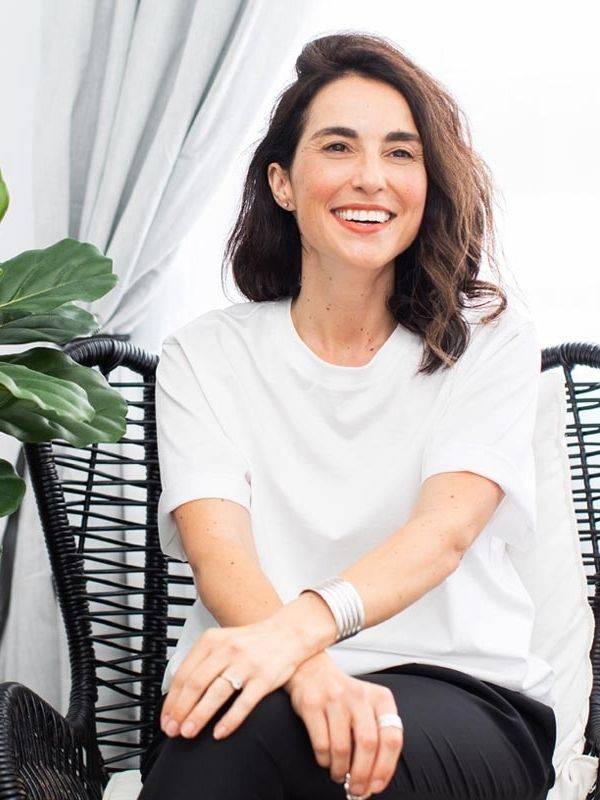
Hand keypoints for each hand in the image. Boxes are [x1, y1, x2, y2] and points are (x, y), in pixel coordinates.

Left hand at [160, 620, 305, 740]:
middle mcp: (228, 650)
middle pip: (196, 683)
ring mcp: (247, 664)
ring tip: (188, 732)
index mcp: (213, 640)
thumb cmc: (252, 643)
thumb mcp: (223, 641)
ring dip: (199, 715)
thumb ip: (202, 661)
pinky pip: (244, 703)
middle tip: (173, 730)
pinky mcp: (265, 678)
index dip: (172, 699)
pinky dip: (230, 720)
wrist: (288, 633)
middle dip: (181, 710)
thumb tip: (177, 694)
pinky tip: (219, 733)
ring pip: (217, 693)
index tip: (166, 718)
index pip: (184, 673)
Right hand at [283, 652, 402, 796]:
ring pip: (342, 747)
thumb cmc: (345, 698)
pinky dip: (324, 760)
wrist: (312, 670)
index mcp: (380, 698)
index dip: (386, 767)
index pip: (392, 737)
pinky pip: (321, 743)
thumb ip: (376, 737)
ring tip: (338, 776)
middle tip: (356, 790)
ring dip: (340, 770)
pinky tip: (326, 761)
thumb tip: (373, 781)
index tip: (377, 786)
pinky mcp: (312, 704)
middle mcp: (359, 696)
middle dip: (362, 775)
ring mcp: (335, 698)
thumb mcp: (368, 707)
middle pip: (368, 744)